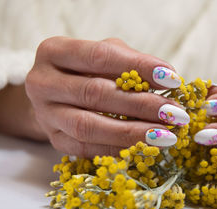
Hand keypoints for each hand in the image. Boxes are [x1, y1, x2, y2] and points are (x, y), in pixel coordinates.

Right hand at [26, 37, 187, 156]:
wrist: (57, 96)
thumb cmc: (89, 70)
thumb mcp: (107, 56)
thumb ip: (133, 63)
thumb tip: (170, 79)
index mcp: (54, 52)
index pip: (100, 57)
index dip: (139, 68)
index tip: (173, 79)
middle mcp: (42, 82)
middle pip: (95, 94)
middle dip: (141, 105)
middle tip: (175, 113)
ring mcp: (45, 115)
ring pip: (88, 127)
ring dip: (132, 133)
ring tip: (166, 135)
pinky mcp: (55, 140)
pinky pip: (87, 149)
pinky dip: (118, 149)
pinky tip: (145, 147)